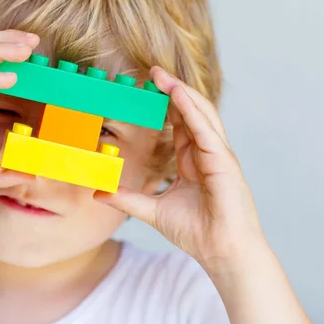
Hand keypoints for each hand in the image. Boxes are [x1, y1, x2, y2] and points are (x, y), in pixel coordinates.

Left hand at [95, 66, 264, 270]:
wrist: (220, 251)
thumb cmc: (196, 233)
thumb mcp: (152, 211)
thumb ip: (127, 199)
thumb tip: (99, 193)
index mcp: (193, 162)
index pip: (179, 125)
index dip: (165, 105)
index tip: (147, 89)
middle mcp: (207, 154)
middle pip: (190, 113)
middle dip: (173, 91)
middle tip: (152, 72)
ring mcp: (218, 156)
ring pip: (201, 114)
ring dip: (182, 93)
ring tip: (162, 76)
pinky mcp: (224, 162)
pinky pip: (206, 130)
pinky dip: (192, 111)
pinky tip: (178, 95)